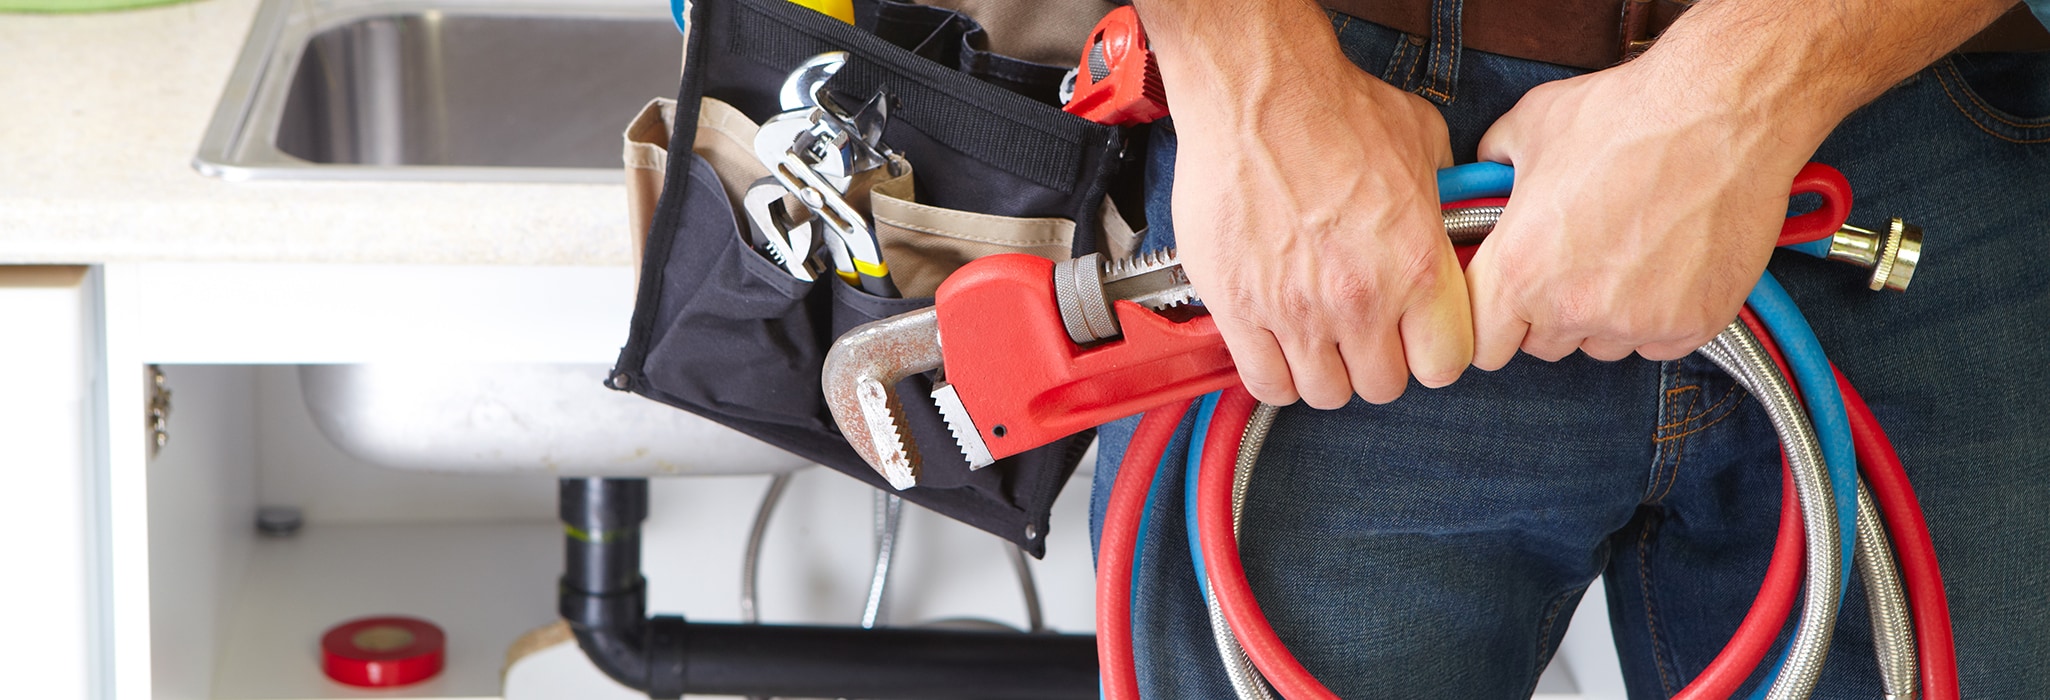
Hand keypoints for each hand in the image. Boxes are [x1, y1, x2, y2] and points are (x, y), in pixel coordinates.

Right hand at [1169, 56, 1470, 407]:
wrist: (1256, 91)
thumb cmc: (1331, 107)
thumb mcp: (1422, 144)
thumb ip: (1442, 197)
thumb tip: (1450, 216)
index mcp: (1416, 264)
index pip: (1444, 364)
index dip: (1432, 354)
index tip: (1417, 341)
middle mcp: (1361, 298)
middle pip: (1383, 386)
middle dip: (1376, 363)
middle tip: (1362, 334)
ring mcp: (1297, 310)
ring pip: (1324, 393)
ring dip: (1324, 371)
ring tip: (1317, 338)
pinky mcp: (1240, 309)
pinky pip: (1265, 383)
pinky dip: (1274, 374)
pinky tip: (1276, 344)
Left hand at [1465, 59, 1816, 366]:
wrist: (1722, 111)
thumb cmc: (1628, 114)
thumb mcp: (1532, 125)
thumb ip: (1495, 163)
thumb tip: (1486, 173)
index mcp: (1519, 270)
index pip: (1483, 345)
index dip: (1493, 324)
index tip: (1508, 306)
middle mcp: (1572, 308)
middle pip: (1543, 345)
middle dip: (1550, 313)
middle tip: (1576, 261)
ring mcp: (1635, 323)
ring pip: (1602, 345)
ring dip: (1606, 316)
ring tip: (1628, 253)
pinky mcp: (1692, 325)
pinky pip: (1660, 342)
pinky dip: (1661, 316)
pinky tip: (1670, 264)